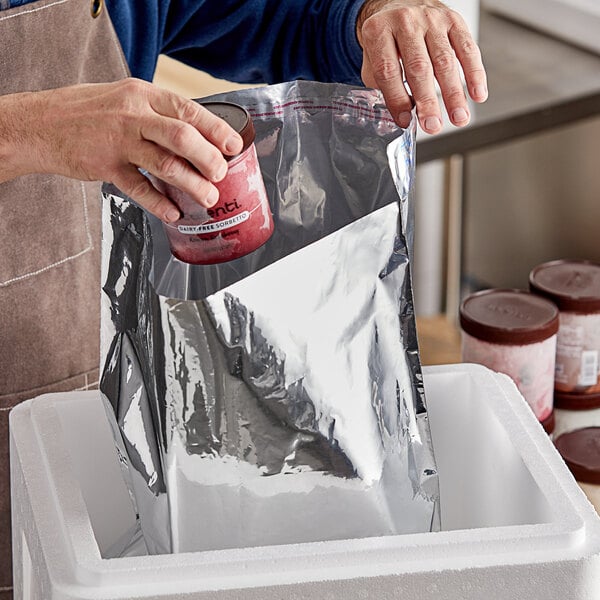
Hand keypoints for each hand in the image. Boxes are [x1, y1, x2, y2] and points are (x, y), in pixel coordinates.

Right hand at [0, 78, 242, 222]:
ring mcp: (118, 141)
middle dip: (209, 158)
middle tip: (221, 175)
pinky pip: (138, 188)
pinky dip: (159, 203)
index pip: (188, 110)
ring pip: (165, 164)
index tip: (234, 146)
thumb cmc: (87, 111)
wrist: (38, 124)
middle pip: (182, 136)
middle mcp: (132, 115)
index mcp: (142, 95)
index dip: (216, 129)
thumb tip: (198, 135)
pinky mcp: (105, 166)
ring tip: (208, 198)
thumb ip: (158, 114)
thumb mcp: (125, 98)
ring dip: (192, 184)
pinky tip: (173, 213)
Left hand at [356, 0, 487, 133]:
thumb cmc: (386, 38)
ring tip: (458, 117)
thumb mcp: (372, 58)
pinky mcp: (453, 20)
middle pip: (419, 67)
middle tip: (433, 125)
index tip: (405, 121)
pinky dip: (474, 73)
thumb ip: (382, 85)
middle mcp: (406, 22)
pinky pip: (467, 48)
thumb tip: (403, 114)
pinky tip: (477, 94)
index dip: (396, 99)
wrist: (398, 5)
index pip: (388, 70)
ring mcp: (431, 20)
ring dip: (454, 94)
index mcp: (379, 31)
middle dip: (427, 101)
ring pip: (445, 61)